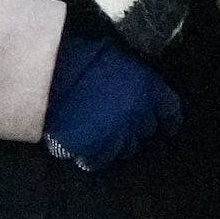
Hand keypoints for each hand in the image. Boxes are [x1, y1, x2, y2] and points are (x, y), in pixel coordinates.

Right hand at [43, 32, 181, 171]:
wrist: (49, 72)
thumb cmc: (81, 57)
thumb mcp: (116, 57)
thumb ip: (132, 78)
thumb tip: (136, 89)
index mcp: (147, 86)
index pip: (170, 110)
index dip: (169, 119)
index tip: (167, 125)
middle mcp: (138, 112)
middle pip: (147, 131)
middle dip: (135, 127)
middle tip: (119, 122)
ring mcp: (117, 133)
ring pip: (126, 150)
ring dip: (116, 144)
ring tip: (100, 136)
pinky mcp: (94, 149)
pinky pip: (99, 161)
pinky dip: (92, 157)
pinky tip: (83, 149)